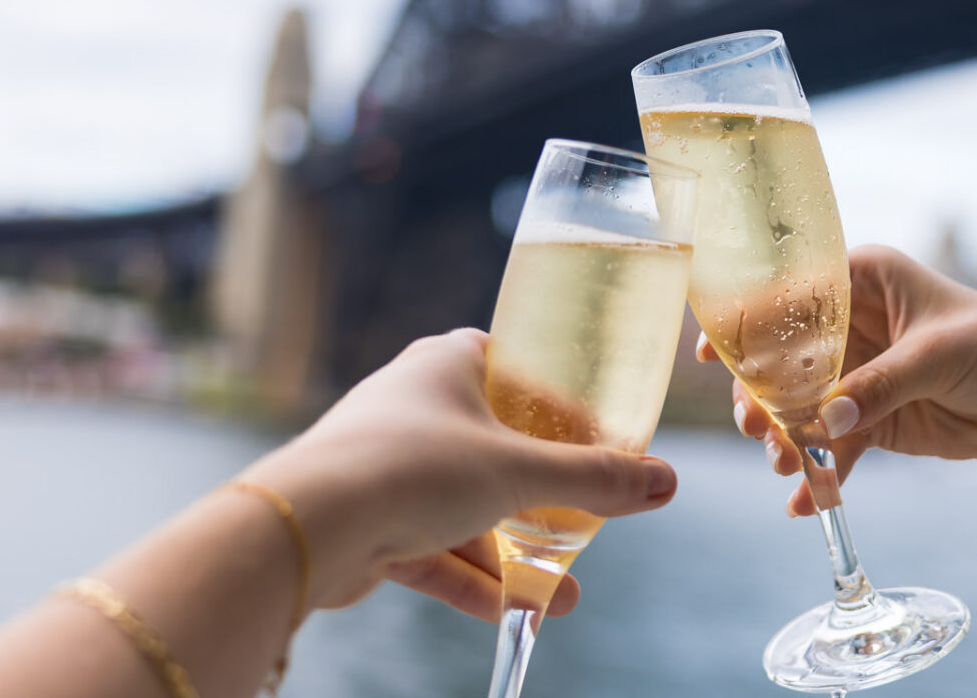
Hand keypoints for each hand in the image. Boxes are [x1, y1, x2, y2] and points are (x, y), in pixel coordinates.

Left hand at [239, 329, 677, 618]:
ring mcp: (387, 466)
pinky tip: (521, 611)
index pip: (513, 366)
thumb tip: (666, 482)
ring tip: (567, 594)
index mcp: (447, 364)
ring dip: (514, 550)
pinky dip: (474, 578)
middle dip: (541, 492)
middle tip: (586, 517)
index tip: (593, 433)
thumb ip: (594, 479)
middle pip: (494, 445)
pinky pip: (435, 548)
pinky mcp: (370, 522)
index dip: (556, 399)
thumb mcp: (521, 472)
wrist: (311, 524)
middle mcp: (414, 406)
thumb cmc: (414, 468)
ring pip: (465, 507)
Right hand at [713, 246, 976, 516]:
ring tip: (786, 467)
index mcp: (862, 279)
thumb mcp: (937, 356)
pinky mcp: (868, 420)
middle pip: (783, 359)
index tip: (714, 353)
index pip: (791, 294)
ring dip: (785, 439)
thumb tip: (827, 421)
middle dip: (764, 397)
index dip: (748, 322)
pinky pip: (830, 447)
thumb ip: (880, 385)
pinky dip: (818, 475)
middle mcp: (849, 324)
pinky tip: (804, 503)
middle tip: (756, 429)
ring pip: (799, 407)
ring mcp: (855, 375)